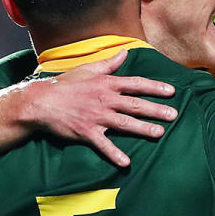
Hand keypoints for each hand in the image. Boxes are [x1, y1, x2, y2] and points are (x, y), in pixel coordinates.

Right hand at [27, 51, 177, 166]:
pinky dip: (114, 154)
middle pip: (135, 105)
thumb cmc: (65, 85)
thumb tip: (125, 53)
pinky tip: (126, 162)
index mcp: (107, 83)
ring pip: (124, 123)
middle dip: (156, 110)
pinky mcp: (86, 132)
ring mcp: (96, 117)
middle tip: (173, 115)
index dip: (155, 87)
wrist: (40, 102)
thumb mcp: (88, 69)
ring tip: (159, 133)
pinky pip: (103, 145)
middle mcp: (105, 99)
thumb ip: (109, 63)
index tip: (171, 91)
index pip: (136, 84)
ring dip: (143, 129)